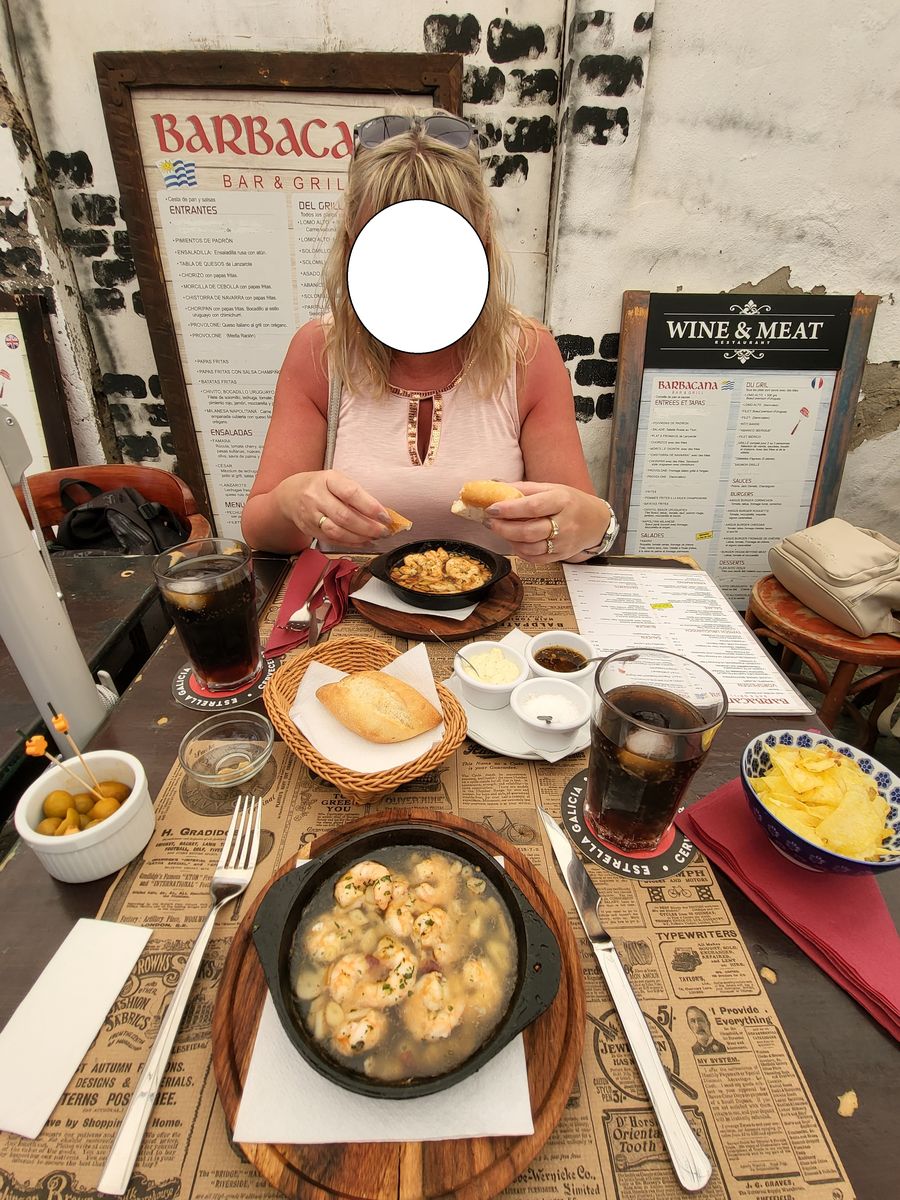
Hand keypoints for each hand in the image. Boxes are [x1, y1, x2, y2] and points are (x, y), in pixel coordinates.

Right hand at [274, 470, 392, 547]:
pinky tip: (363, 542)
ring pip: (337, 531)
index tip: (385, 516)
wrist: (291, 495)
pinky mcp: (310, 530)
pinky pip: (332, 540)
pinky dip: (351, 543)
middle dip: (368, 527)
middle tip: (384, 531)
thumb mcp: (337, 480)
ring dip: (360, 538)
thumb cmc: (321, 486)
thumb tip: (380, 513)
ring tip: (375, 537)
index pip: (351, 493)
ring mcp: (311, 515)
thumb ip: (357, 494)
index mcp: (327, 480)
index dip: (370, 507)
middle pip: (344, 516)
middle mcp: (316, 497)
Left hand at [483, 481, 610, 562]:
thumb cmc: (570, 502)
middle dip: (504, 528)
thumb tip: (495, 486)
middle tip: (489, 522)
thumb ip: (524, 489)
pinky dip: (520, 552)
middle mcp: (565, 523)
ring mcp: (564, 542)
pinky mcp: (561, 556)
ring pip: (531, 548)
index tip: (491, 508)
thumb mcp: (551, 488)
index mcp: (562, 500)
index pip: (532, 507)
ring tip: (499, 530)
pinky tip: (513, 542)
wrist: (596, 522)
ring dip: (509, 540)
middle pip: (529, 531)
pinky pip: (535, 558)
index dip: (509, 509)